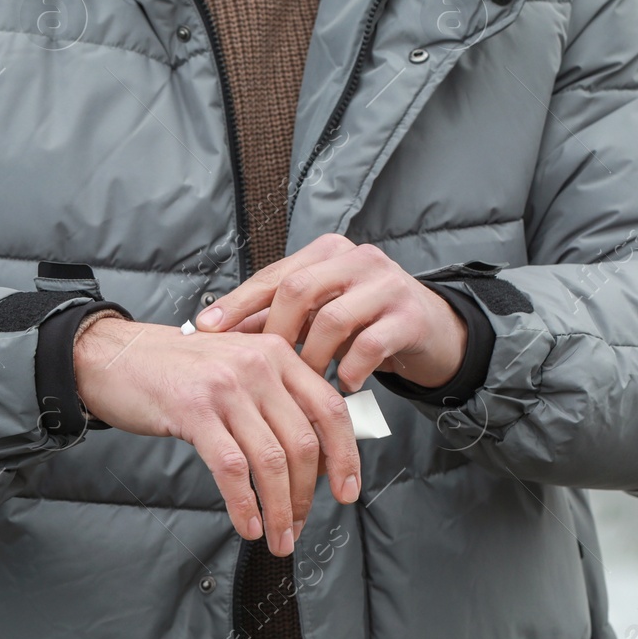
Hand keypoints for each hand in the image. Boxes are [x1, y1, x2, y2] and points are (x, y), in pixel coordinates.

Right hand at [73, 316, 361, 555]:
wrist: (114, 355)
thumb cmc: (176, 369)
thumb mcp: (237, 366)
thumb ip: (274, 395)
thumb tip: (312, 451)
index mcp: (276, 353)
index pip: (329, 409)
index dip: (345, 456)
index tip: (348, 490)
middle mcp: (258, 366)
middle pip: (304, 442)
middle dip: (307, 494)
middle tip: (300, 524)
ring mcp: (226, 387)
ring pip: (272, 461)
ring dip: (280, 509)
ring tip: (277, 537)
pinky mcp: (194, 410)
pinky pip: (231, 468)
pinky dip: (244, 503)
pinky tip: (247, 524)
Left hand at [195, 234, 466, 393]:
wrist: (433, 331)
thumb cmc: (366, 322)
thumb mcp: (320, 314)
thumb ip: (277, 318)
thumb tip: (215, 333)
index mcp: (328, 253)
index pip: (274, 275)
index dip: (238, 303)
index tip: (205, 328)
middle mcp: (357, 260)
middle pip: (299, 289)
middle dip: (275, 333)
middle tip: (263, 369)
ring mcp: (387, 285)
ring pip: (332, 319)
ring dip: (312, 358)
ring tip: (305, 382)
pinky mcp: (410, 316)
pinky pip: (370, 345)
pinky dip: (350, 369)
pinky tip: (343, 385)